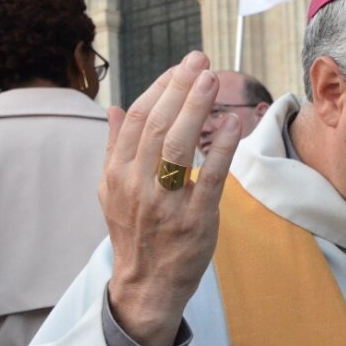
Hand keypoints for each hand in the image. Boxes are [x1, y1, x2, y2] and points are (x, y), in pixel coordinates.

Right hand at [100, 51, 241, 345]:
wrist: (146, 284)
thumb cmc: (135, 232)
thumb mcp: (112, 191)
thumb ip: (115, 148)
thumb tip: (114, 107)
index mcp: (117, 173)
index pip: (138, 118)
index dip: (160, 87)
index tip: (181, 66)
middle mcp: (138, 185)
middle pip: (158, 125)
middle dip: (180, 88)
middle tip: (201, 60)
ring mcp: (166, 204)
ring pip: (179, 146)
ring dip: (197, 108)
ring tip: (213, 80)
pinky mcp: (196, 221)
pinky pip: (210, 178)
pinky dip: (222, 148)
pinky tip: (232, 123)